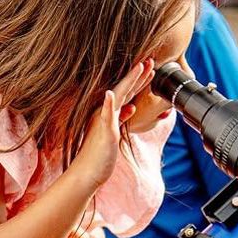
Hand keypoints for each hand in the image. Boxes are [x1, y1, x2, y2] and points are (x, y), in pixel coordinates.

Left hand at [72, 59, 153, 186]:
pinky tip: (131, 109)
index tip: (146, 63)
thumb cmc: (96, 157)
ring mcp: (107, 122)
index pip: (123, 88)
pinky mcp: (109, 132)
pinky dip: (128, 108)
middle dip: (138, 77)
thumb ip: (108, 113)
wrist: (87, 175)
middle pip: (125, 90)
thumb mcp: (105, 134)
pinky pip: (121, 115)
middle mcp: (105, 114)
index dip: (135, 76)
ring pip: (125, 100)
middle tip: (150, 63)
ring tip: (146, 79)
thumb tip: (111, 93)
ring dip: (135, 89)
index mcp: (106, 112)